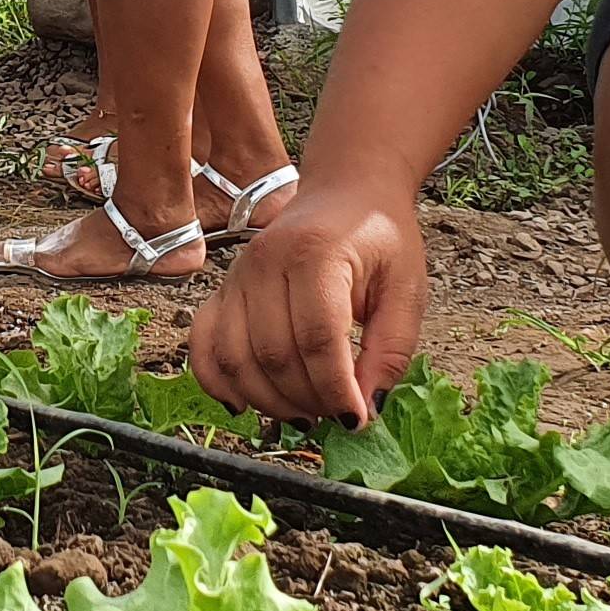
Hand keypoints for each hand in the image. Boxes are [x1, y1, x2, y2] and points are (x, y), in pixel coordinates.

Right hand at [189, 184, 429, 425]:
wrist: (346, 190)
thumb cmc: (379, 236)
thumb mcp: (405, 288)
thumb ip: (390, 349)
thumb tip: (366, 409)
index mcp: (316, 254)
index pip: (318, 340)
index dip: (336, 390)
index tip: (357, 420)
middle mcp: (266, 262)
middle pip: (273, 355)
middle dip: (308, 400)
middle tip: (337, 416)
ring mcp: (237, 276)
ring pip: (235, 358)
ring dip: (268, 401)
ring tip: (305, 413)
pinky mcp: (223, 290)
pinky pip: (203, 345)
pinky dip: (218, 382)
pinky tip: (246, 403)